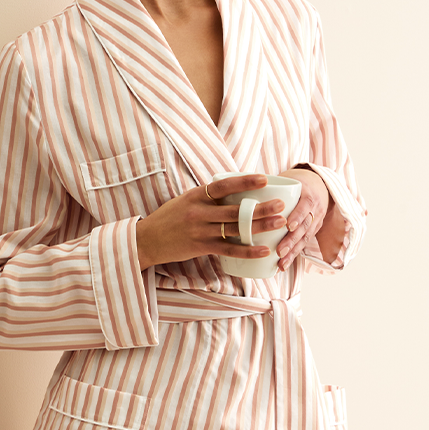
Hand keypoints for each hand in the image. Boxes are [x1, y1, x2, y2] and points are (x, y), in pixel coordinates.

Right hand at [135, 174, 287, 270]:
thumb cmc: (169, 218)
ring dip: (260, 226)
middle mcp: (199, 211)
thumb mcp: (185, 200)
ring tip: (280, 223)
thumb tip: (233, 189)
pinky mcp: (200, 247)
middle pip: (235, 209)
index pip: (224, 185)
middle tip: (281, 205)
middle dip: (260, 207)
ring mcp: (200, 230)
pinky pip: (228, 249)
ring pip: (235, 228)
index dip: (245, 181)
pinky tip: (263, 250)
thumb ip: (207, 197)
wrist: (147, 239)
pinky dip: (247, 250)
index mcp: (196, 195)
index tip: (264, 179)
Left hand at [275, 167, 330, 270]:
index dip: (298, 216)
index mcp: (307, 193)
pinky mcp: (314, 229)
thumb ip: (270, 187)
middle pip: (305, 226)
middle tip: (279, 251)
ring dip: (293, 252)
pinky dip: (294, 255)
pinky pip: (305, 243)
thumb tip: (239, 194)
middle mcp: (314, 207)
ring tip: (281, 263)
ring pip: (305, 237)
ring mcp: (316, 219)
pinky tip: (283, 264)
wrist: (318, 183)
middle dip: (292, 240)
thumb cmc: (295, 181)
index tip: (288, 226)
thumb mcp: (288, 179)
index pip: (305, 205)